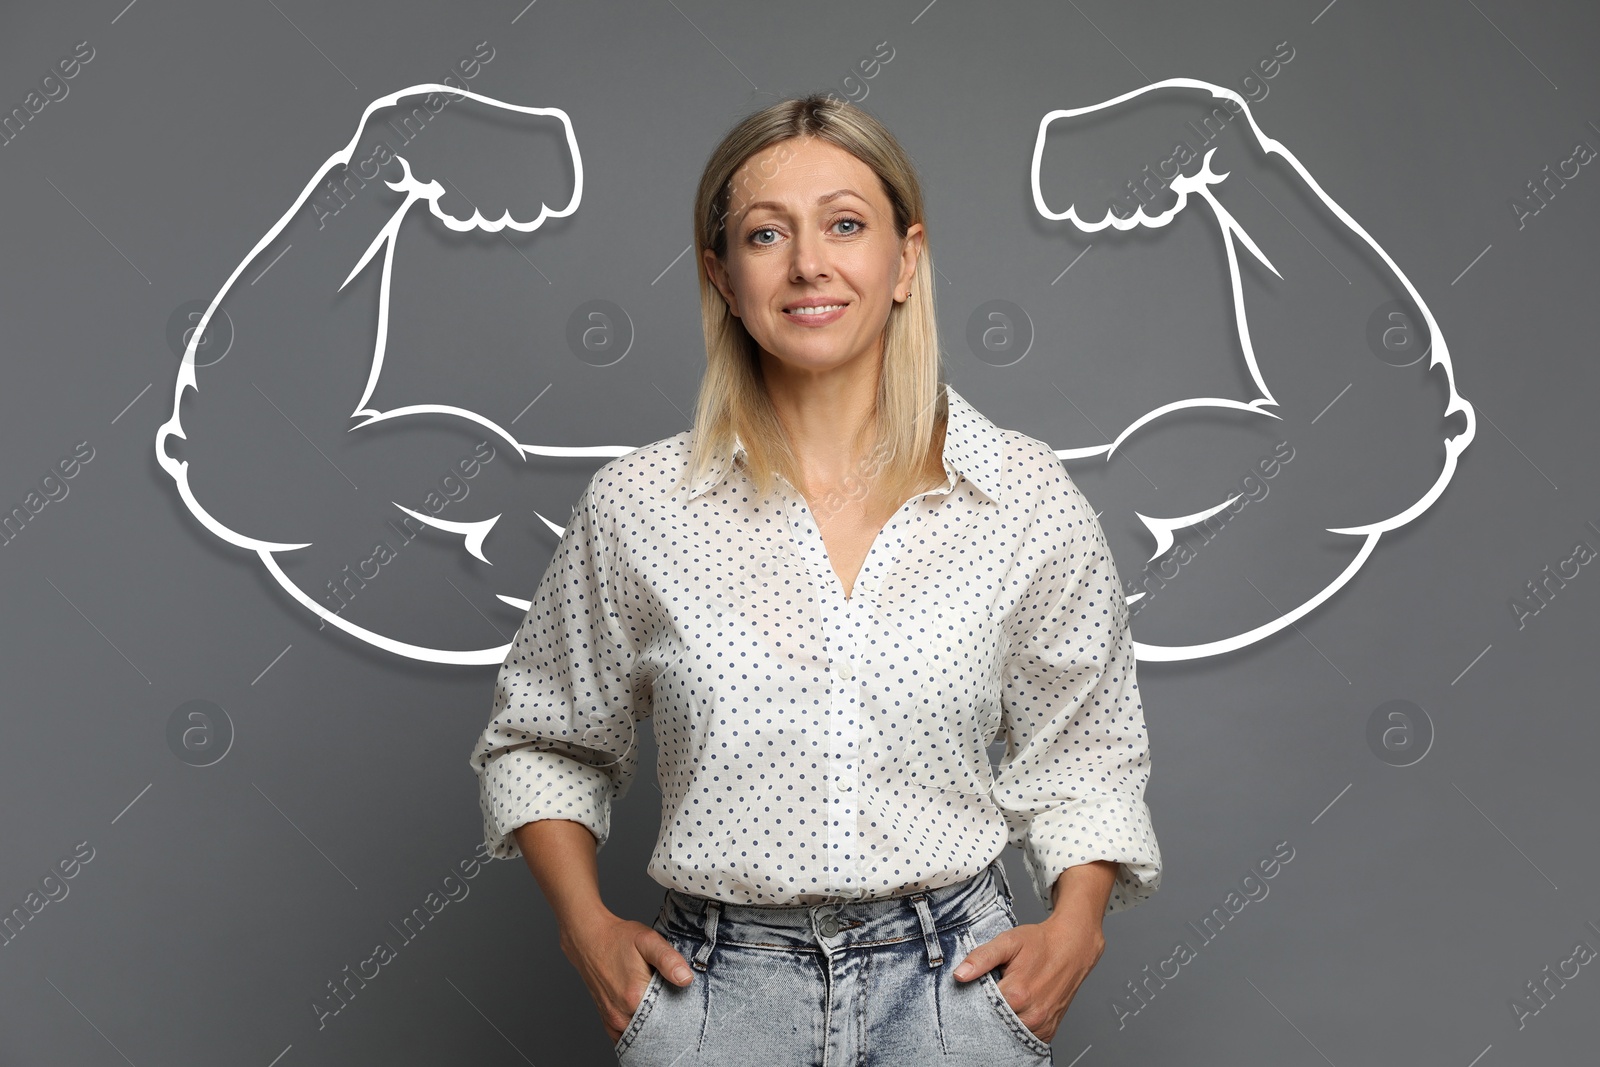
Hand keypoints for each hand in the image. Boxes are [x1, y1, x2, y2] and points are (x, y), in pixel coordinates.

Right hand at [560, 912, 695, 1043]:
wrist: (589, 939)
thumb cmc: (619, 938)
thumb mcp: (648, 940)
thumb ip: (668, 959)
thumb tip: (687, 979)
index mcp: (636, 997)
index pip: (670, 1018)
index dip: (682, 1011)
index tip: (686, 1000)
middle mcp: (622, 1014)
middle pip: (657, 1029)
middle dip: (670, 1021)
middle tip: (675, 1001)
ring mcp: (614, 1020)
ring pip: (643, 1036)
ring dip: (655, 1027)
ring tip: (661, 1007)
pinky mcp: (608, 1021)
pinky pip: (627, 1038)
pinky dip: (640, 1033)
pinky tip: (648, 1018)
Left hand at [951, 910, 1105, 1043]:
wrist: (1072, 946)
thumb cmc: (1040, 943)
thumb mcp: (1008, 942)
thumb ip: (982, 958)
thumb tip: (960, 974)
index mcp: (1017, 993)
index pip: (980, 1009)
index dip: (974, 999)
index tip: (976, 989)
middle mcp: (1032, 1014)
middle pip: (994, 1023)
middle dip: (987, 1012)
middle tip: (992, 993)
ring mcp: (1042, 1024)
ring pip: (1009, 1033)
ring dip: (1002, 1021)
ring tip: (1005, 1000)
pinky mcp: (1049, 1030)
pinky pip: (1025, 1038)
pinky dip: (1017, 1027)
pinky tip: (1016, 1011)